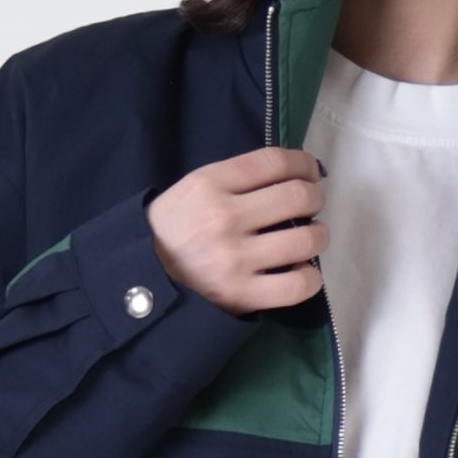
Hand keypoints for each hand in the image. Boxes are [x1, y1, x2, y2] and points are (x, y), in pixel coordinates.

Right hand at [145, 147, 327, 315]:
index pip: (274, 162)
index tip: (310, 172)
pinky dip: (309, 277)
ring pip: (306, 240)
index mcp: (209, 183)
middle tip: (311, 206)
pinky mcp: (242, 295)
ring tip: (309, 237)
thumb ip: (236, 179)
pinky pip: (298, 285)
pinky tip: (301, 271)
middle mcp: (224, 217)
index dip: (304, 164)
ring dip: (317, 235)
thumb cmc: (172, 228)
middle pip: (298, 196)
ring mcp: (235, 258)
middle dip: (315, 198)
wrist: (140, 276)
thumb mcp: (192, 188)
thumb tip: (292, 173)